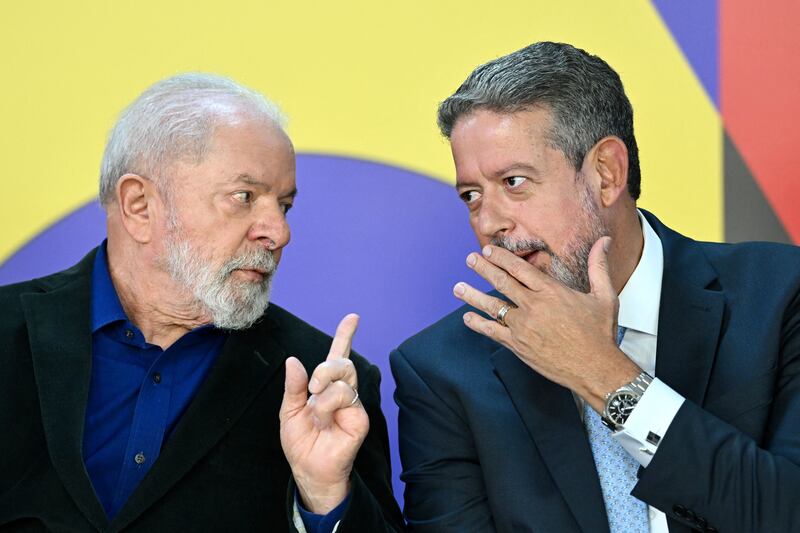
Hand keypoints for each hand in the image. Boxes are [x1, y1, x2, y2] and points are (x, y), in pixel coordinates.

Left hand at [279, 313, 367, 513]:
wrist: (308, 469)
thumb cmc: (301, 442)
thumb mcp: (288, 411)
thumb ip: (293, 386)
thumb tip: (293, 360)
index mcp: (325, 387)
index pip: (338, 356)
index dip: (345, 336)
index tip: (353, 317)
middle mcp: (341, 392)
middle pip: (342, 363)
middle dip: (326, 368)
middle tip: (312, 386)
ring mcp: (352, 405)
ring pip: (344, 378)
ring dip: (324, 389)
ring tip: (315, 408)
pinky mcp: (359, 418)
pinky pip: (346, 397)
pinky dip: (328, 404)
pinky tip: (323, 418)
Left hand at [453, 237, 639, 411]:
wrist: (595, 368)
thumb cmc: (600, 333)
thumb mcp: (604, 295)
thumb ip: (598, 266)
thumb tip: (603, 241)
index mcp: (551, 291)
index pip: (520, 268)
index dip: (502, 258)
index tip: (488, 250)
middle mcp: (533, 306)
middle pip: (502, 282)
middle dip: (483, 269)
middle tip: (469, 259)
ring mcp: (523, 327)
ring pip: (493, 306)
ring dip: (473, 295)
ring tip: (457, 287)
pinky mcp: (518, 346)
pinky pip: (493, 332)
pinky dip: (478, 325)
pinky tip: (467, 318)